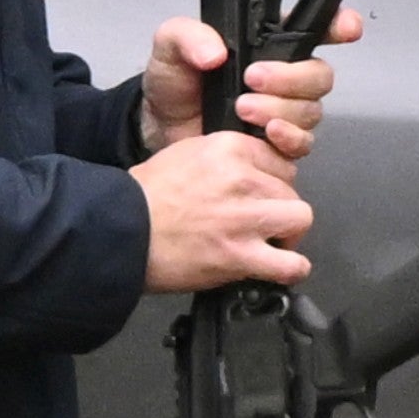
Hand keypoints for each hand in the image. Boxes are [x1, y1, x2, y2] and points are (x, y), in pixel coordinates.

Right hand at [135, 127, 311, 291]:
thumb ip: (223, 159)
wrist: (118, 232)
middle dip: (277, 207)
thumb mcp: (183, 154)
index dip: (270, 179)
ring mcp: (243, 218)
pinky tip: (282, 268)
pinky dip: (291, 269)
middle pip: (291, 188)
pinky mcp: (239, 255)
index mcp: (228, 148)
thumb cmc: (142, 198)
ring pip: (299, 218)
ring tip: (272, 243)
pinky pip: (290, 264)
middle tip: (258, 222)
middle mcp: (241, 178)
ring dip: (288, 233)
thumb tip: (247, 171)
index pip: (278, 158)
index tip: (258, 194)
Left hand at [138, 5, 359, 161]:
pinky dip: (288, 138)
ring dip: (280, 109)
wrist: (159, 130)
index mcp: (267, 44)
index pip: (316, 28)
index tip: (346, 29)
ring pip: (311, 110)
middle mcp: (284, 76)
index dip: (339, 25)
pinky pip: (302, 143)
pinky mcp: (277, 145)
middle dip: (291, 78)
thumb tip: (215, 52)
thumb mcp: (170, 46)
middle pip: (319, 75)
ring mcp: (283, 111)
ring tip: (242, 109)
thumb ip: (188, 37)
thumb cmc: (172, 83)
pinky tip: (265, 135)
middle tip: (253, 80)